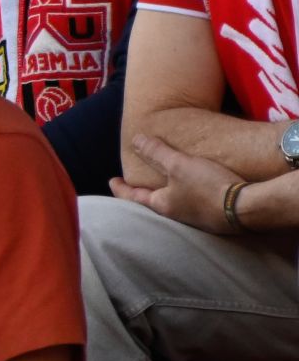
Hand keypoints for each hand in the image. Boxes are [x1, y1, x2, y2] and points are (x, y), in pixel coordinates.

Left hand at [112, 133, 244, 233]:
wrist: (249, 208)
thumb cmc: (208, 187)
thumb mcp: (178, 165)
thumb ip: (156, 153)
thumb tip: (135, 140)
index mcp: (162, 205)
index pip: (133, 196)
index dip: (121, 187)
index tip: (112, 181)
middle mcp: (176, 216)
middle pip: (153, 203)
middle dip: (143, 193)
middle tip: (136, 185)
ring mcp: (196, 220)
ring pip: (174, 205)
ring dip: (166, 195)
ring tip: (164, 184)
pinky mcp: (214, 219)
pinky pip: (194, 206)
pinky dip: (186, 197)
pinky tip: (194, 191)